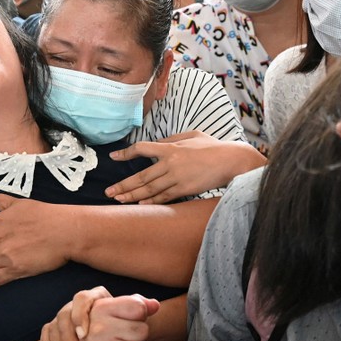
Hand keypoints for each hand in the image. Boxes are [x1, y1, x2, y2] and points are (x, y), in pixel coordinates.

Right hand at [41, 288, 158, 340]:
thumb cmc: (96, 326)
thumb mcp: (112, 308)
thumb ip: (136, 303)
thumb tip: (155, 305)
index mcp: (100, 307)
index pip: (138, 309)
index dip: (139, 315)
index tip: (129, 318)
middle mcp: (97, 326)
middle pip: (142, 331)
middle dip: (136, 335)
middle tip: (122, 337)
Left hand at [106, 131, 264, 203]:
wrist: (232, 161)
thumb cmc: (212, 147)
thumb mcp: (191, 136)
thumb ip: (172, 140)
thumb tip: (156, 145)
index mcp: (171, 147)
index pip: (142, 149)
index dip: (126, 153)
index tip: (113, 157)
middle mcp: (171, 163)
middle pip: (141, 176)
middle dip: (123, 185)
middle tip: (109, 191)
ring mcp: (177, 178)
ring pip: (150, 190)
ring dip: (132, 196)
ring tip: (119, 200)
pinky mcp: (185, 189)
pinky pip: (164, 197)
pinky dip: (151, 201)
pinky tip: (139, 205)